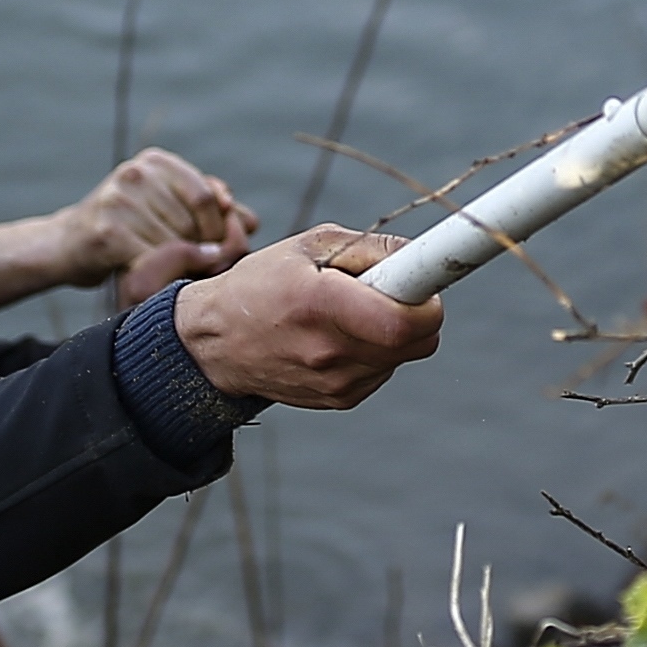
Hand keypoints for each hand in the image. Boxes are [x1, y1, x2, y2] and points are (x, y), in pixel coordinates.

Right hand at [67, 146, 253, 292]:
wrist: (66, 246)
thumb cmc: (125, 229)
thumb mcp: (164, 209)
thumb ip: (206, 212)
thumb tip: (252, 222)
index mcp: (155, 162)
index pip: (206, 194)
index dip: (219, 225)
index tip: (221, 246)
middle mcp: (136, 174)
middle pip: (194, 221)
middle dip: (206, 248)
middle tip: (207, 268)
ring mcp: (119, 201)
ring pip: (177, 243)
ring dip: (187, 266)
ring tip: (181, 275)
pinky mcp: (107, 233)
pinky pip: (155, 260)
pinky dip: (165, 275)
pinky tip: (159, 281)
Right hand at [173, 227, 440, 410]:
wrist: (217, 344)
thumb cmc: (262, 284)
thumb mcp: (308, 246)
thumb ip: (370, 247)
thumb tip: (419, 256)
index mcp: (319, 304)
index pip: (404, 322)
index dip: (430, 303)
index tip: (429, 285)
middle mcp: (329, 351)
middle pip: (417, 341)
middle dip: (418, 311)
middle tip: (391, 289)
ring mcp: (334, 383)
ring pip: (404, 355)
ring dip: (394, 331)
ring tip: (350, 312)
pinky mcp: (339, 400)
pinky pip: (384, 370)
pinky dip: (376, 350)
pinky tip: (340, 336)